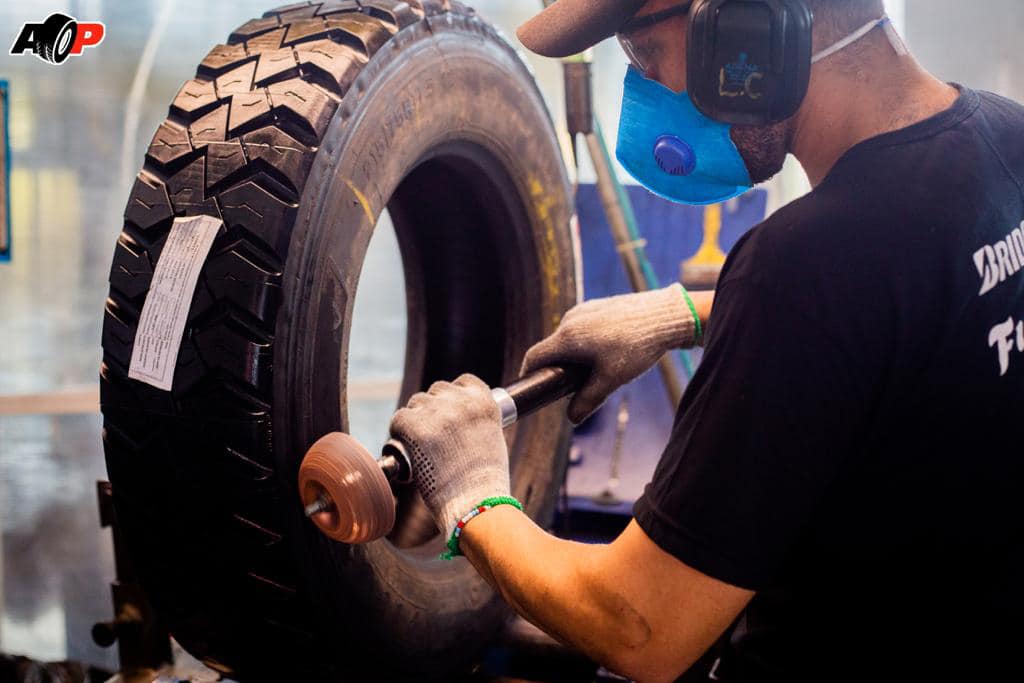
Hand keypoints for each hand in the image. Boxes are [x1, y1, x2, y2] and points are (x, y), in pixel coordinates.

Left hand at [389, 374, 509, 539]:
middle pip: (436, 390)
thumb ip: (475, 424)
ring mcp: (438, 413)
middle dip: (433, 408)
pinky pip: (399, 418)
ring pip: (416, 403)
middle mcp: (462, 402)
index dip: (454, 395)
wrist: (477, 503)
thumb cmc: (485, 483)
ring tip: (420, 444)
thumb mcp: (491, 441)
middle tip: (432, 434)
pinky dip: (399, 431)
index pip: (463, 382)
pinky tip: (407, 447)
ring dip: (416, 419)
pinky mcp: (417, 427)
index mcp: (485, 403)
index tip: (450, 410)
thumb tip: (456, 424)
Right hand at [521, 284, 697, 423]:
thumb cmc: (637, 346)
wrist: (666, 316)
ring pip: (568, 338)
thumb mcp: (611, 379)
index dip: (528, 374)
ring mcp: (584, 310)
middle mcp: (570, 319)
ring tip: (598, 370)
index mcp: (567, 337)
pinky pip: (582, 327)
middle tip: (574, 387)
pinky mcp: (598, 306)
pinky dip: (586, 343)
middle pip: (552, 349)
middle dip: (557, 369)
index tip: (533, 388)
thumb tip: (572, 419)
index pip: (534, 357)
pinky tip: (609, 352)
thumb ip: (588, 400)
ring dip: (574, 356)